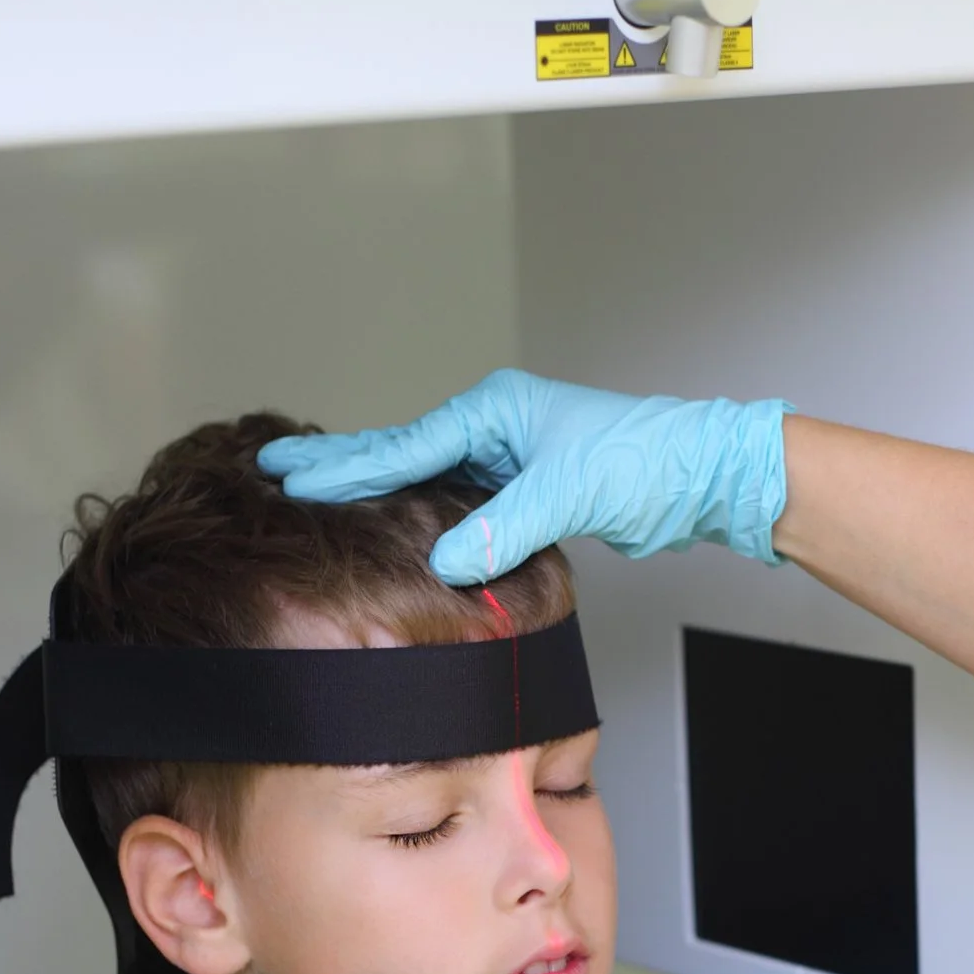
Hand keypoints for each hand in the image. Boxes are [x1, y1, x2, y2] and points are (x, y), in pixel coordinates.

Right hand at [258, 369, 791, 580]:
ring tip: (317, 494)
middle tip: (273, 466)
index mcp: (495, 410)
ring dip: (377, 489)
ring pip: (427, 478)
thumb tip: (444, 562)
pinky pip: (460, 503)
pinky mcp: (528, 492)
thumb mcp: (568, 492)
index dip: (348, 466)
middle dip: (340, 462)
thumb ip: (503, 526)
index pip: (406, 444)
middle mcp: (495, 428)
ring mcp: (510, 459)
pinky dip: (424, 514)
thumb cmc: (646, 461)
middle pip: (402, 450)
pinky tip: (395, 526)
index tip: (292, 477)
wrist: (700, 475)